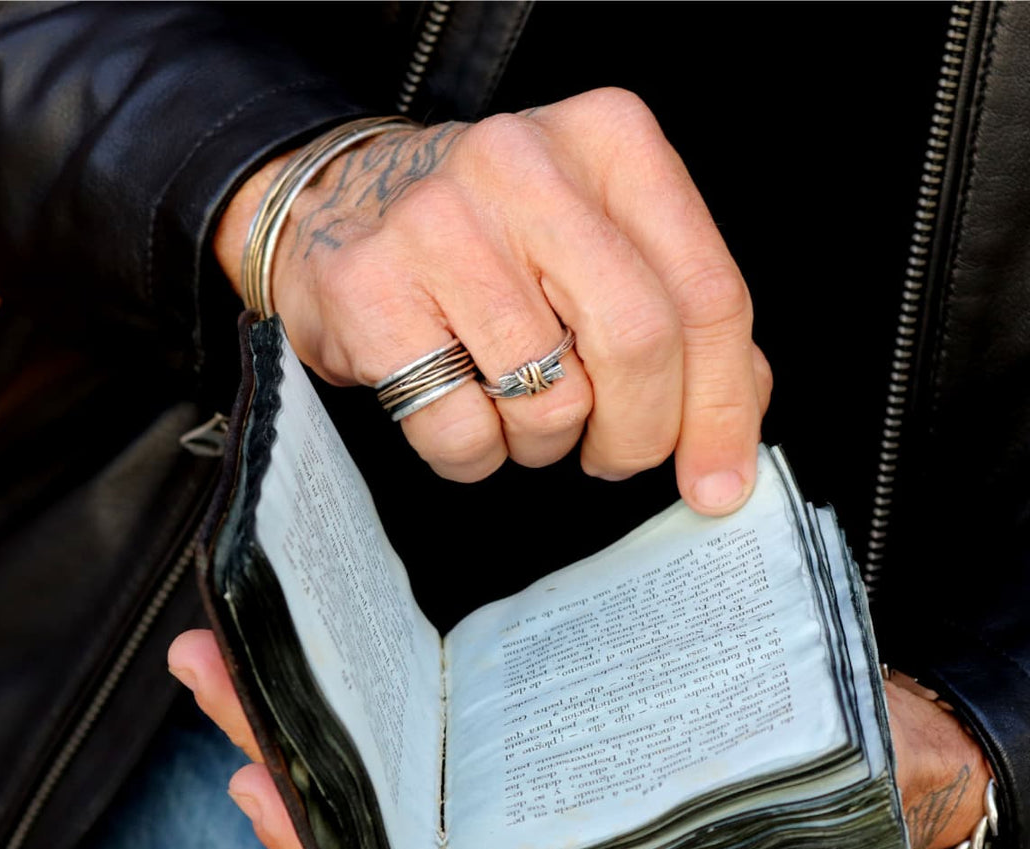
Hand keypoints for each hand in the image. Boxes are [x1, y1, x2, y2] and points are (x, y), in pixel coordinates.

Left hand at [169, 630, 991, 848]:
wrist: (868, 750)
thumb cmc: (805, 816)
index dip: (322, 844)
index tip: (253, 785)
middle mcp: (512, 827)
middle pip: (373, 798)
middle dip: (281, 736)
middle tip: (207, 666)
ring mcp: (517, 764)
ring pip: (391, 743)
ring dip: (312, 692)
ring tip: (238, 635)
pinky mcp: (537, 702)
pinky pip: (443, 696)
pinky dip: (386, 665)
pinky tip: (344, 619)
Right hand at [214, 90, 771, 509]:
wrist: (341, 207)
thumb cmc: (489, 239)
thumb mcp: (600, 247)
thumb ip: (681, 321)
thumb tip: (733, 423)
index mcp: (609, 141)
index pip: (706, 293)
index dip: (721, 407)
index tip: (718, 481)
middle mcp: (525, 164)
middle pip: (638, 342)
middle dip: (639, 434)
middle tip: (615, 455)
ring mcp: (438, 222)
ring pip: (549, 400)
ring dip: (544, 442)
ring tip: (514, 403)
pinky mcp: (368, 288)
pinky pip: (461, 431)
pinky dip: (474, 454)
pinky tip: (461, 409)